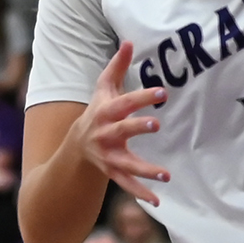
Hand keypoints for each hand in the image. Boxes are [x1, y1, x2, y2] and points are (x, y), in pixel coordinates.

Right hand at [76, 45, 170, 205]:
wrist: (77, 144)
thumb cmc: (98, 110)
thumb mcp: (104, 88)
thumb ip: (117, 66)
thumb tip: (129, 41)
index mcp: (106, 112)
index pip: (126, 102)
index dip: (143, 96)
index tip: (163, 92)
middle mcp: (106, 134)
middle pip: (122, 130)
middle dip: (138, 127)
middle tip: (156, 125)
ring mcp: (108, 155)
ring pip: (127, 163)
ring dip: (145, 170)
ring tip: (166, 175)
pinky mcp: (113, 172)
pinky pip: (127, 185)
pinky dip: (141, 194)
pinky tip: (158, 201)